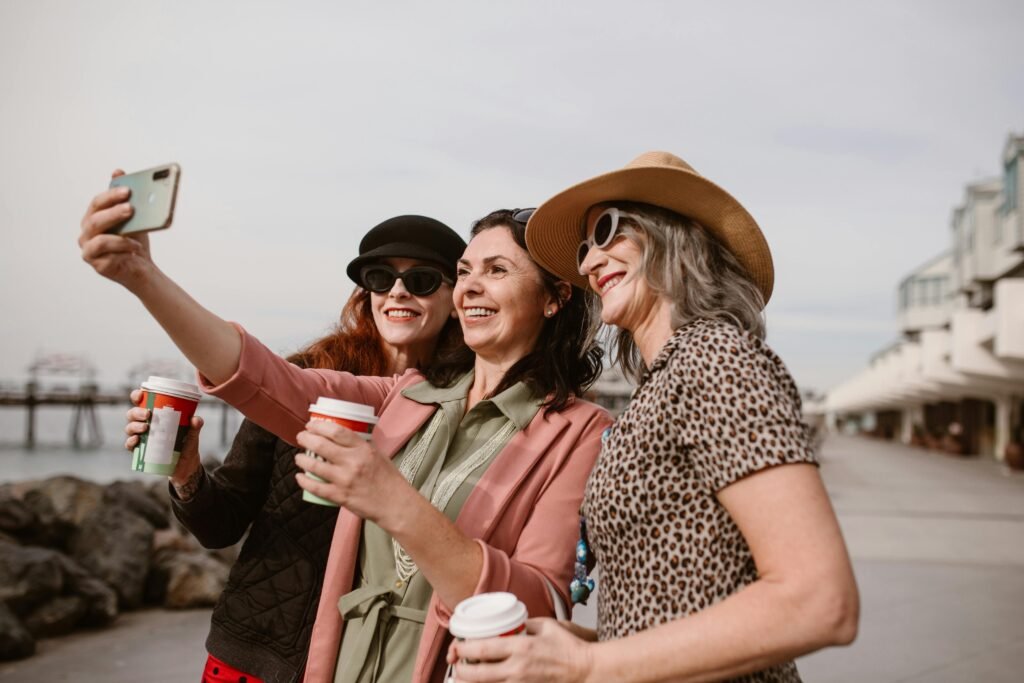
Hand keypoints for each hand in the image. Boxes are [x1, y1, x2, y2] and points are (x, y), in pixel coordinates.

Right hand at [79, 169, 155, 289]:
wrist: (142, 267)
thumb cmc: (135, 241)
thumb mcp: (135, 218)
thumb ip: (125, 198)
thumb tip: (117, 171)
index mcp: (94, 217)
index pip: (97, 202)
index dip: (111, 195)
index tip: (127, 190)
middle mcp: (87, 232)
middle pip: (95, 218)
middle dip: (113, 211)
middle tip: (131, 207)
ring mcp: (89, 249)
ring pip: (98, 236)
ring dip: (118, 233)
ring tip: (136, 232)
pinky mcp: (96, 264)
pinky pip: (105, 254)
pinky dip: (122, 248)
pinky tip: (135, 248)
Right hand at [125, 388, 203, 493]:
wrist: (186, 466)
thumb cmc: (187, 445)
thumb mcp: (192, 434)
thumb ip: (195, 426)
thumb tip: (196, 419)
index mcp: (156, 415)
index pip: (142, 402)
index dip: (137, 396)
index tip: (140, 394)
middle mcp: (146, 424)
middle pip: (132, 414)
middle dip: (136, 412)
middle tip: (148, 414)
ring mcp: (142, 438)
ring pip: (129, 428)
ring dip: (134, 426)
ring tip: (145, 427)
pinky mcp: (140, 451)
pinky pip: (130, 445)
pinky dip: (130, 442)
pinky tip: (137, 440)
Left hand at [294, 419, 410, 525]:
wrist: (395, 503)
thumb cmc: (388, 479)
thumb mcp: (378, 454)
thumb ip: (360, 446)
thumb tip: (342, 438)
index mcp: (363, 449)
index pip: (336, 431)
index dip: (319, 426)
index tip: (311, 425)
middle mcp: (353, 462)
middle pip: (321, 445)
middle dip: (305, 438)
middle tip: (301, 437)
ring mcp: (345, 480)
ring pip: (314, 466)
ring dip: (302, 459)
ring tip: (299, 457)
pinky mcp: (340, 496)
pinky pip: (315, 487)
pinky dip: (304, 481)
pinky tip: (300, 477)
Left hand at [447, 618, 593, 682]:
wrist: (585, 670)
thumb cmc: (568, 647)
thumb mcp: (545, 625)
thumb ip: (523, 624)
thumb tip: (509, 623)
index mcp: (521, 648)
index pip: (482, 649)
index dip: (463, 648)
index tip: (457, 644)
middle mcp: (517, 669)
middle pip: (477, 674)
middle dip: (460, 670)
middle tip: (456, 662)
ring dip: (470, 682)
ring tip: (464, 675)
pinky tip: (484, 681)